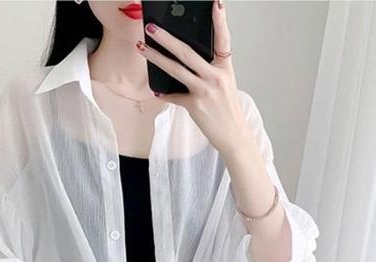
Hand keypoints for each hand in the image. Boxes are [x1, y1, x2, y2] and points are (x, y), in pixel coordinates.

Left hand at [135, 0, 254, 158]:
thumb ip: (208, 72)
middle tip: (151, 27)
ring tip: (142, 48)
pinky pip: (174, 96)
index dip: (220, 21)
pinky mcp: (195, 105)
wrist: (233, 135)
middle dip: (166, 38)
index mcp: (225, 68)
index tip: (215, 4)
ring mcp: (205, 90)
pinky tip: (156, 91)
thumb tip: (185, 64)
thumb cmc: (226, 110)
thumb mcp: (224, 86)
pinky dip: (165, 94)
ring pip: (175, 69)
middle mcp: (215, 76)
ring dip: (156, 57)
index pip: (223, 40)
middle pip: (187, 52)